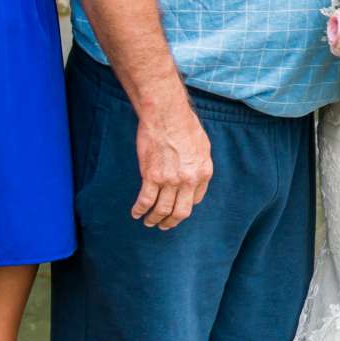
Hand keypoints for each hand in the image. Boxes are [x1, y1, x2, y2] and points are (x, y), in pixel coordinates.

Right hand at [132, 105, 212, 229]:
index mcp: (203, 173)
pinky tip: (136, 213)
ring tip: (149, 222)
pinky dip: (140, 210)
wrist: (166, 115)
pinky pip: (145, 200)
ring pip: (162, 209)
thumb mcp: (203, 146)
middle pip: (181, 211)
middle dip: (172, 221)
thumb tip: (194, 173)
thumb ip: (199, 163)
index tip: (178, 207)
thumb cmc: (185, 125)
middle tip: (165, 225)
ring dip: (155, 219)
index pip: (196, 199)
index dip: (186, 205)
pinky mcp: (151, 176)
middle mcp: (188, 180)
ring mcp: (170, 180)